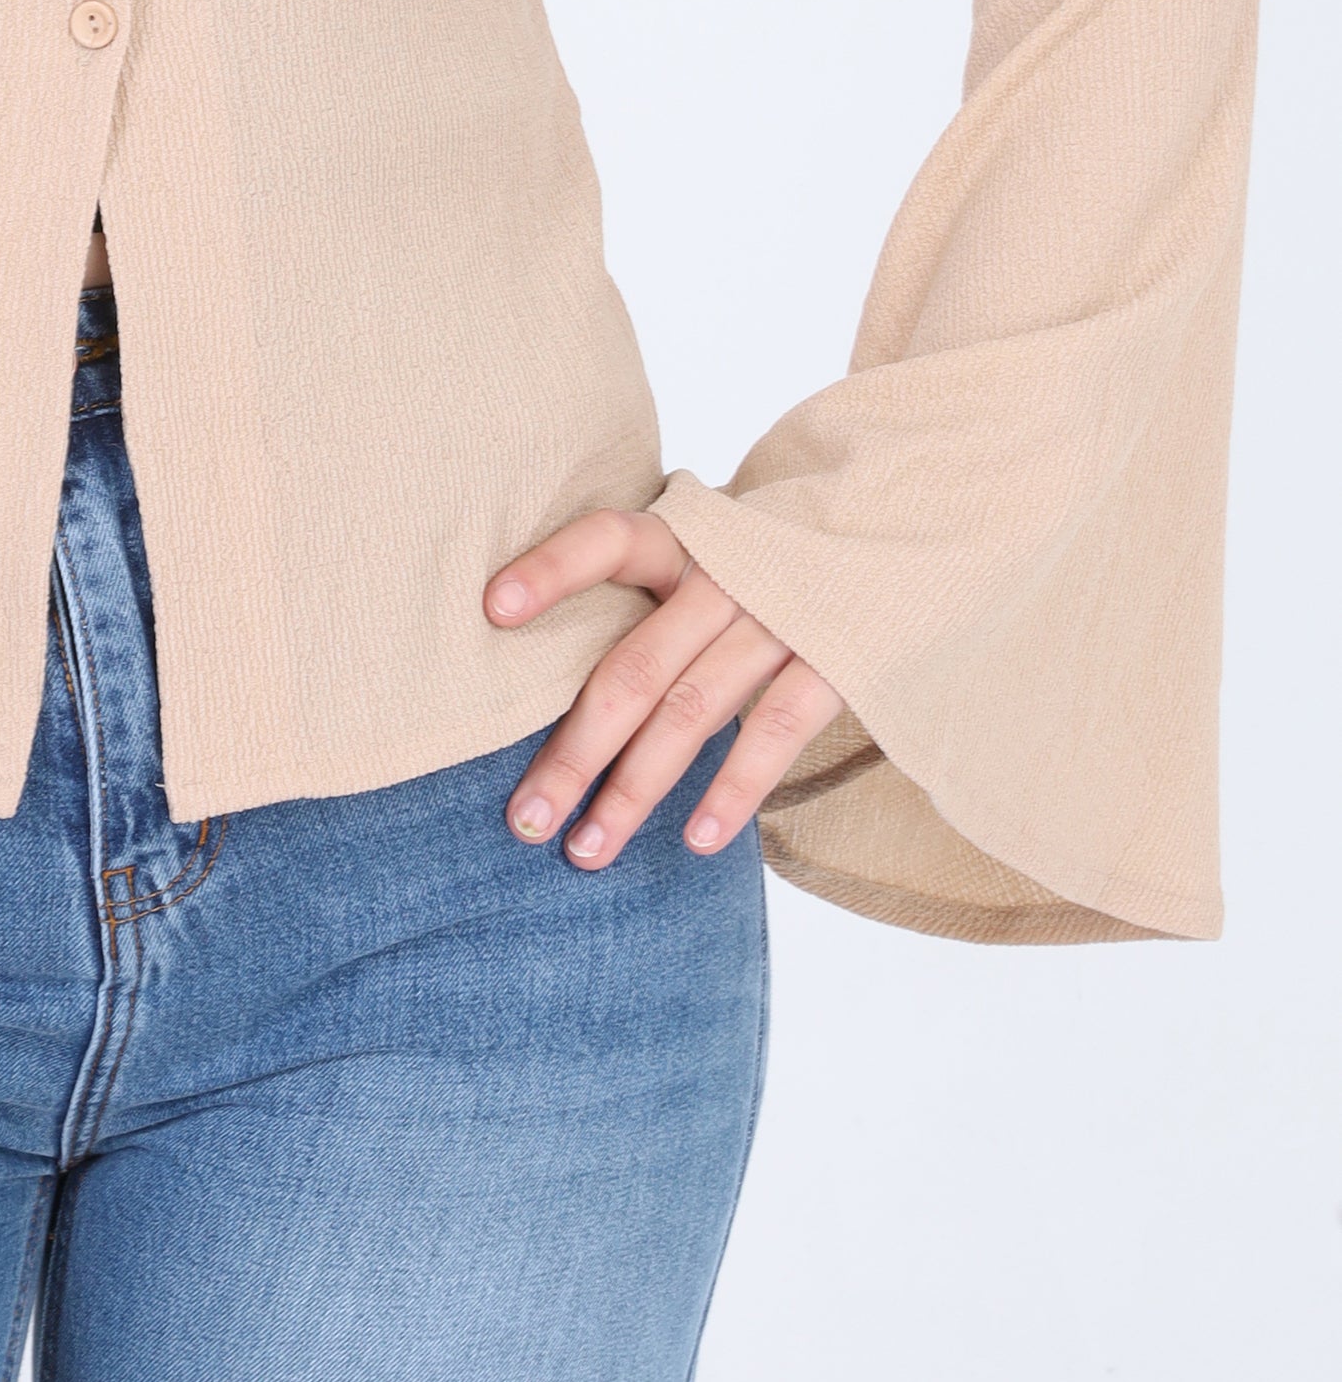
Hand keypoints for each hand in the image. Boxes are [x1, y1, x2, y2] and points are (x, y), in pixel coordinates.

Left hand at [484, 508, 845, 868]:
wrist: (890, 530)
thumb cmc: (761, 557)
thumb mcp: (702, 544)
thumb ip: (638, 587)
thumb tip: (523, 653)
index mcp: (683, 536)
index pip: (607, 541)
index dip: (550, 571)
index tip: (491, 610)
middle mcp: (725, 573)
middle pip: (634, 669)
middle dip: (575, 753)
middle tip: (525, 820)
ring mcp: (781, 616)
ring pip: (692, 712)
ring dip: (635, 790)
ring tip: (588, 851)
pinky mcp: (836, 657)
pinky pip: (777, 730)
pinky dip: (734, 788)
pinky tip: (695, 839)